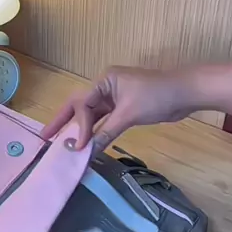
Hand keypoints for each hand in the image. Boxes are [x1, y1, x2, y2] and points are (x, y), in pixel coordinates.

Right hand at [42, 66, 193, 151]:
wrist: (186, 93)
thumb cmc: (157, 96)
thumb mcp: (129, 114)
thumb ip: (106, 132)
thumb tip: (87, 151)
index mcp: (104, 80)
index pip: (83, 104)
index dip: (78, 125)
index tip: (79, 145)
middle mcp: (105, 87)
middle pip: (79, 106)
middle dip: (64, 122)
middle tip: (45, 138)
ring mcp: (114, 98)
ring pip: (91, 115)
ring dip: (79, 129)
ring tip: (60, 143)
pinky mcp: (124, 108)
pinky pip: (104, 121)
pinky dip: (96, 132)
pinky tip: (86, 143)